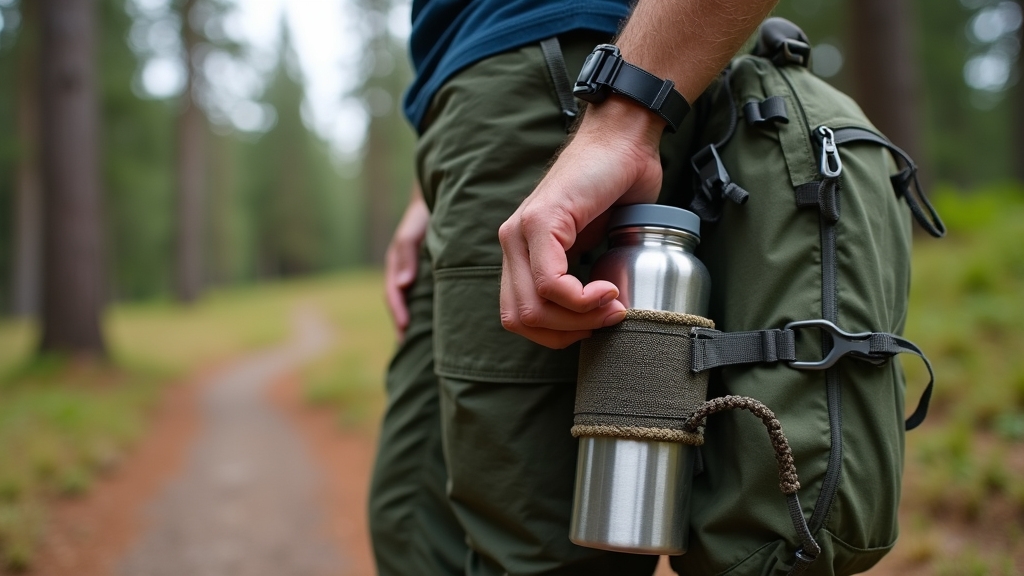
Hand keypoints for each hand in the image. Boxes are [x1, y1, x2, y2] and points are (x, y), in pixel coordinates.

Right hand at [385, 186, 428, 338]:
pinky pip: (424, 295)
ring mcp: (415, 272)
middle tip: (409, 347)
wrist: (441, 198)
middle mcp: (404, 270)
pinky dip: (426, 309)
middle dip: (403, 323)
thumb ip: (405, 253)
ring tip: (421, 342)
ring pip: (412, 301)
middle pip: (400, 302)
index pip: (393, 293)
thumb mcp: (412, 229)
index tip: (404, 331)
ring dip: (413, 320)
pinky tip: (440, 323)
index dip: (398, 312)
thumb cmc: (424, 214)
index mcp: (397, 263)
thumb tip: (402, 284)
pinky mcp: (429, 273)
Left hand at [498, 99, 664, 348]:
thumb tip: (594, 322)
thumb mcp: (595, 248)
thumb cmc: (618, 189)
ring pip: (532, 307)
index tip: (596, 324)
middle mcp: (512, 242)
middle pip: (519, 318)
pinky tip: (607, 289)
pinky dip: (582, 299)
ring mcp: (521, 230)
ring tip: (612, 303)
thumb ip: (582, 280)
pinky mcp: (540, 220)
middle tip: (608, 318)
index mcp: (521, 252)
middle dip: (568, 333)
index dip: (557, 334)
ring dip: (578, 319)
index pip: (518, 316)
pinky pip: (549, 283)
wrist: (625, 140)